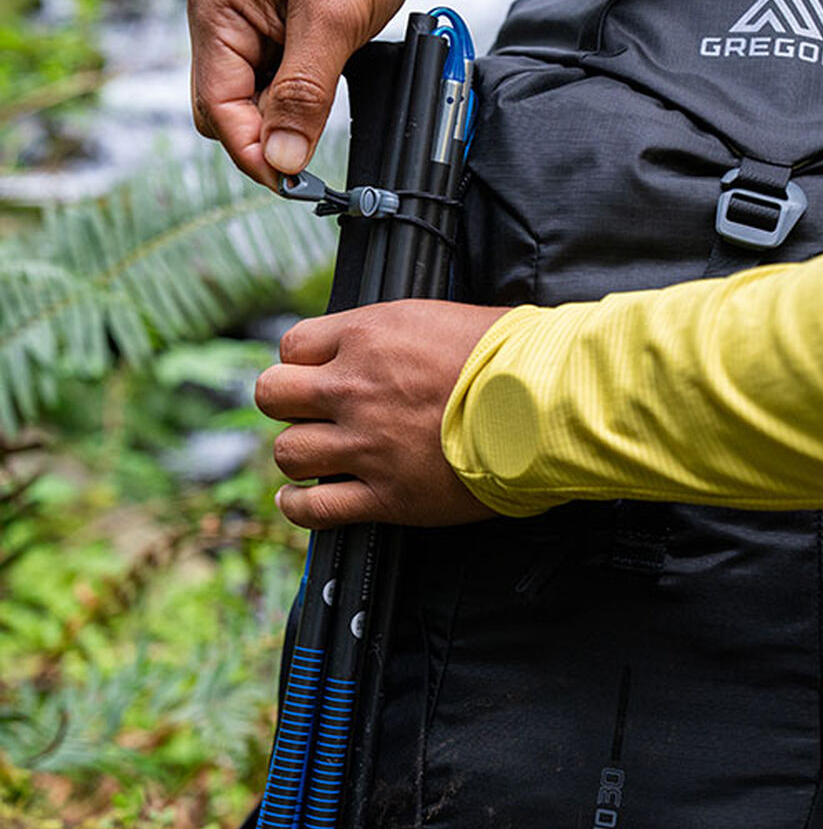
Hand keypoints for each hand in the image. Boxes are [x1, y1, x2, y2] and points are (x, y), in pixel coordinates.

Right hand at [187, 0, 414, 188]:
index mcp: (216, 9)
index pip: (217, 108)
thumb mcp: (332, 20)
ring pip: (249, 98)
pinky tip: (324, 84)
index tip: (292, 183)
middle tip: (311, 152)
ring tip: (326, 100)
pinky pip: (270, 79)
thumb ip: (302, 93)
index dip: (253, 151)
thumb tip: (280, 159)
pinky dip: (295, 95)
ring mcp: (243, 21)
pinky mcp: (270, 26)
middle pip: (225, 109)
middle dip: (265, 136)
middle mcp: (218, 16)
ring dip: (284, 114)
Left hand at [255, 300, 510, 526]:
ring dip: (299, 455)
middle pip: (274, 396)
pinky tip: (303, 500)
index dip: (303, 362)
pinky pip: (314, 509)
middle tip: (311, 413)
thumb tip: (385, 347)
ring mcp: (365, 445)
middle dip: (288, 405)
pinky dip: (300, 507)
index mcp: (368, 337)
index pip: (293, 346)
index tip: (318, 374)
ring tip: (315, 458)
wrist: (542, 404)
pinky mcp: (385, 495)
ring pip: (288, 452)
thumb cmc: (510, 357)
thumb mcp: (442, 319)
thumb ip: (396, 336)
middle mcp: (354, 389)